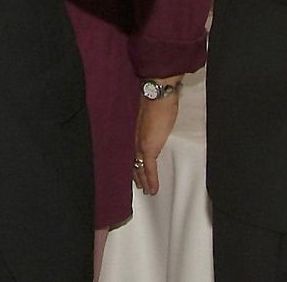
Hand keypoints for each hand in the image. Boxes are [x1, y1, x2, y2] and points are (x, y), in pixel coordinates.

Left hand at [133, 80, 181, 195]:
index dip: (130, 161)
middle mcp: (132, 139)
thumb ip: (147, 124)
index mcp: (131, 131)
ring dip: (143, 181)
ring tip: (146, 191)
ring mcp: (139, 145)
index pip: (129, 151)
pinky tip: (153, 190)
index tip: (133, 169)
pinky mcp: (149, 148)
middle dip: (135, 174)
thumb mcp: (149, 115)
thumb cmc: (156, 100)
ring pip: (139, 168)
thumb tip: (152, 126)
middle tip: (138, 185)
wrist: (157, 96)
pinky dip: (151, 181)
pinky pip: (149, 170)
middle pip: (131, 161)